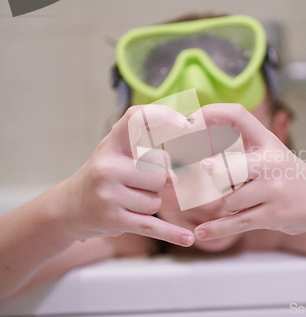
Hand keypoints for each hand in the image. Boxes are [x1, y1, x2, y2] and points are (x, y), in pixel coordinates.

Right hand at [58, 105, 194, 246]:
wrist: (68, 209)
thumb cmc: (103, 177)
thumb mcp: (116, 153)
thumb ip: (145, 146)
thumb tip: (183, 162)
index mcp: (111, 144)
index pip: (137, 119)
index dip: (162, 116)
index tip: (184, 124)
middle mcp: (107, 166)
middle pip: (160, 173)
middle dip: (158, 183)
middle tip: (137, 185)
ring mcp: (108, 194)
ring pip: (157, 201)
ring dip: (150, 204)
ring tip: (128, 201)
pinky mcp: (114, 220)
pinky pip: (153, 226)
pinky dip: (172, 234)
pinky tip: (188, 239)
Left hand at [191, 104, 305, 240]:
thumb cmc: (287, 175)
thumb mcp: (269, 153)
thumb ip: (240, 151)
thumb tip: (200, 162)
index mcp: (268, 141)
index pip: (238, 115)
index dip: (212, 112)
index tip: (191, 120)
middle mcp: (271, 162)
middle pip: (224, 168)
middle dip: (213, 178)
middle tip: (213, 180)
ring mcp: (273, 189)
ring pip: (228, 199)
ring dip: (228, 204)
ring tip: (246, 201)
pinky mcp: (273, 215)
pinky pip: (236, 222)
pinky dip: (216, 229)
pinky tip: (201, 232)